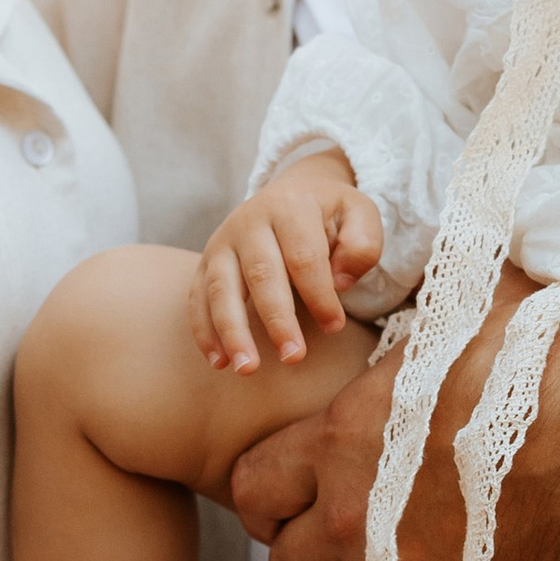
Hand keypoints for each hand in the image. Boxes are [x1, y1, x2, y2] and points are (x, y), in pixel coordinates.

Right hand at [191, 151, 383, 371]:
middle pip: (260, 273)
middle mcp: (249, 221)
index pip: (304, 256)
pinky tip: (220, 362)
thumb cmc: (328, 214)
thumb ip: (362, 244)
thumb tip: (339, 283)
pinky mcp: (206, 262)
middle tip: (293, 357)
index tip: (335, 327)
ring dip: (232, 331)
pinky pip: (197, 298)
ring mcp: (222, 242)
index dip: (319, 295)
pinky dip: (205, 331)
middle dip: (276, 319)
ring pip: (220, 288)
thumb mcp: (359, 213)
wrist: (291, 192)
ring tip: (247, 369)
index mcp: (290, 207)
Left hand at [231, 271, 559, 560]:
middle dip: (317, 556)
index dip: (274, 499)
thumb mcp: (461, 307)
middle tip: (357, 544)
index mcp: (340, 441)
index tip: (304, 499)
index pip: (252, 492)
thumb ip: (420, 296)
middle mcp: (352, 518)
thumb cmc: (546, 356)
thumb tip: (433, 222)